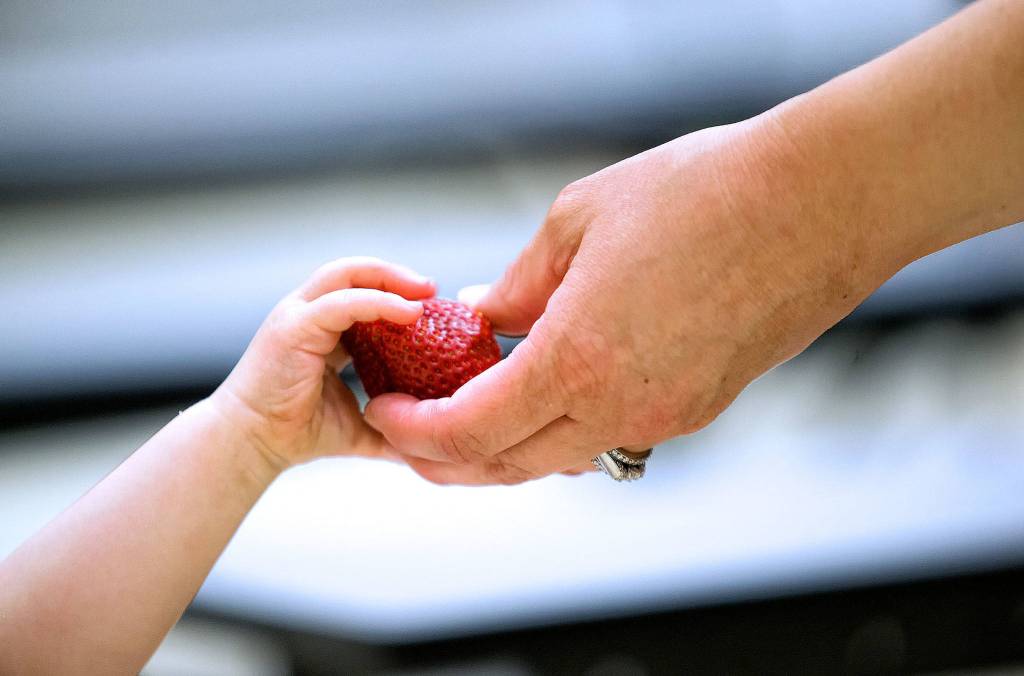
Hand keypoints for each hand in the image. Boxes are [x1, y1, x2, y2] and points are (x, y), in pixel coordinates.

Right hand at [212, 257, 434, 470]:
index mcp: (321, 328)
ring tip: (425, 292)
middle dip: (396, 274)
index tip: (432, 303)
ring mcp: (297, 316)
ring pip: (347, 274)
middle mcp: (307, 313)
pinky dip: (379, 302)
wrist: (252, 446)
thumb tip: (424, 446)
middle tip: (433, 289)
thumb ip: (390, 425)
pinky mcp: (293, 327)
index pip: (361, 290)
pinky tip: (409, 312)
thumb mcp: (357, 425)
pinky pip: (342, 303)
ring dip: (390, 278)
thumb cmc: (297, 433)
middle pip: (355, 271)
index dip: (396, 290)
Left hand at [364, 115, 906, 483]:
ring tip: (472, 412)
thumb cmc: (699, 196)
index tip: (387, 412)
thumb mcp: (579, 222)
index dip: (415, 432)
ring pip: (562, 459)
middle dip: (448, 459)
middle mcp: (621, 408)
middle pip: (509, 466)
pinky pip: (612, 436)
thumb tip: (482, 318)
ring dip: (507, 447)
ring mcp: (665, 416)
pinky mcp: (700, 409)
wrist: (817, 204)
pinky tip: (552, 389)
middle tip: (411, 436)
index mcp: (576, 361)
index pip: (470, 431)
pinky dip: (565, 427)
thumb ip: (520, 285)